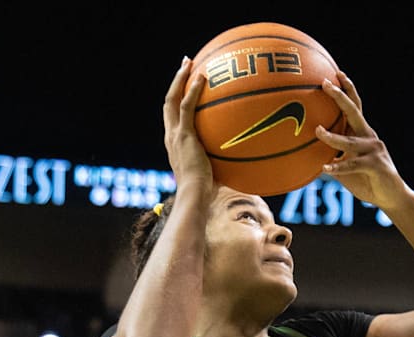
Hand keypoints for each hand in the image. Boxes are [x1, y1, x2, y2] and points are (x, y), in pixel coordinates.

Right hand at [163, 57, 218, 197]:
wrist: (195, 196)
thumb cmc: (205, 193)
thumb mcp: (213, 175)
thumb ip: (224, 166)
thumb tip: (246, 166)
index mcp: (174, 144)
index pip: (173, 118)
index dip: (177, 102)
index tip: (186, 90)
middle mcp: (170, 136)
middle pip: (168, 102)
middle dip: (176, 82)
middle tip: (185, 66)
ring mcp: (175, 134)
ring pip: (172, 99)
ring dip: (180, 78)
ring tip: (189, 62)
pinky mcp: (184, 135)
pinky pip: (187, 106)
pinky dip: (193, 90)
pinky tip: (203, 77)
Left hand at [314, 73, 413, 210]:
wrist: (392, 197)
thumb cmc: (366, 180)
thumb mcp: (345, 166)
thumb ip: (330, 157)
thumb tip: (304, 155)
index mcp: (362, 133)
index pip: (355, 106)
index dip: (347, 90)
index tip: (336, 73)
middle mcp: (369, 137)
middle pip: (354, 112)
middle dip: (339, 96)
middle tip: (325, 83)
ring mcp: (373, 150)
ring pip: (349, 141)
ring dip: (332, 137)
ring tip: (317, 131)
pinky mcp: (375, 165)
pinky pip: (352, 165)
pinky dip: (338, 167)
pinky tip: (324, 168)